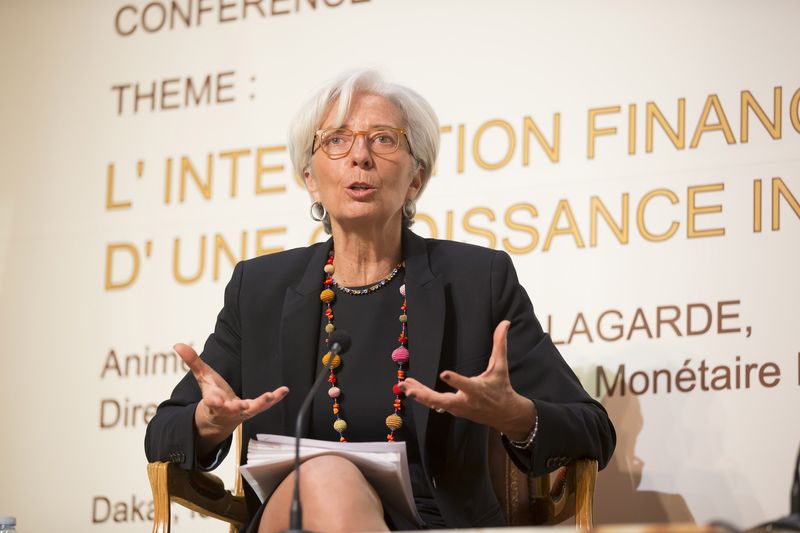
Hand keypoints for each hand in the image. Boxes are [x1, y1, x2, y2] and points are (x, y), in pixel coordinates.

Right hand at [174, 343, 288, 450]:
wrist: (221, 418)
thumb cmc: (212, 394)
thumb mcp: (203, 377)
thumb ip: (192, 361)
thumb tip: (177, 344)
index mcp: (213, 401)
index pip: (212, 401)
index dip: (213, 401)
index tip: (214, 400)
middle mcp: (228, 409)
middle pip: (231, 409)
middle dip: (236, 407)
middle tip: (242, 404)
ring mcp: (242, 411)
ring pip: (252, 409)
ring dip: (261, 403)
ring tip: (269, 396)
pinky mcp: (254, 410)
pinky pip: (266, 405)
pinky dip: (275, 398)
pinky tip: (284, 390)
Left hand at [398, 320, 535, 439]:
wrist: (505, 414)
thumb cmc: (502, 387)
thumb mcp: (500, 366)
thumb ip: (500, 344)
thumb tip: (505, 323)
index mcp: (477, 390)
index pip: (466, 385)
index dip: (455, 380)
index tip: (444, 374)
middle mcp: (465, 401)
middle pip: (443, 401)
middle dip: (427, 397)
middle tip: (412, 391)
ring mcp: (457, 408)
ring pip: (435, 403)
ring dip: (419, 394)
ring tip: (404, 384)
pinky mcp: (453, 410)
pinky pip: (434, 403)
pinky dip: (422, 396)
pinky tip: (409, 388)